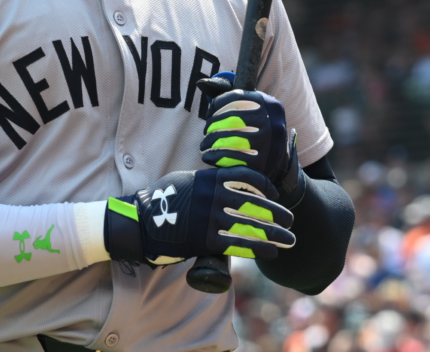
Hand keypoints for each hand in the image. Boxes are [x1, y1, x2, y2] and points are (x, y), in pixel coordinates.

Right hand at [104, 166, 295, 264]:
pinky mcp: (204, 240)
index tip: (276, 195)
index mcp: (209, 177)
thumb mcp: (184, 180)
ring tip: (289, 240)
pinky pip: (237, 244)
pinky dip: (257, 249)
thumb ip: (207, 182)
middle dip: (276, 213)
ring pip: (250, 225)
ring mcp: (209, 218)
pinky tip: (271, 253)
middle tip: (290, 221)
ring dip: (273, 234)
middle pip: (255, 202)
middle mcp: (212, 195)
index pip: (247, 177)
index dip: (266, 186)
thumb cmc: (161, 200)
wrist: (139, 222)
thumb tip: (224, 182)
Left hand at [197, 73, 304, 208]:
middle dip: (213, 125)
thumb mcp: (252, 110)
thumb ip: (231, 97)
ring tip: (204, 145)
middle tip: (206, 131)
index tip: (210, 113)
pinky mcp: (261, 164)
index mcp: (270, 105)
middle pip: (232, 118)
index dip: (218, 104)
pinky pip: (230, 158)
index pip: (237, 96)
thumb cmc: (256, 129)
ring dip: (211, 142)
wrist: (275, 160)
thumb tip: (201, 83)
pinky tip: (208, 156)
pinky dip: (215, 157)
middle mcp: (273, 123)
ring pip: (229, 139)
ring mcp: (268, 144)